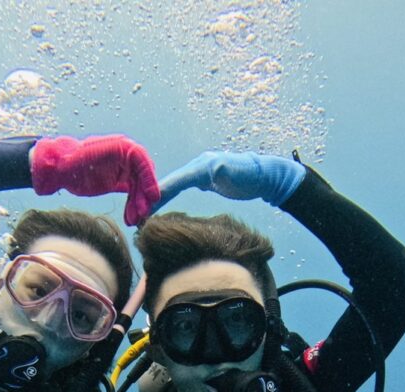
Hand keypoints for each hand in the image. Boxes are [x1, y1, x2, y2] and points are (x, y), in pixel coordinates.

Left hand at [31, 135, 159, 225]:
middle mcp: (125, 157)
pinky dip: (132, 207)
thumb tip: (115, 158)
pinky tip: (129, 219)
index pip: (141, 159)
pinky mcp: (120, 182)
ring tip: (133, 221)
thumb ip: (101, 158)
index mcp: (119, 146)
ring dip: (138, 205)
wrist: (62, 171)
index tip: (152, 196)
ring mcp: (124, 169)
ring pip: (139, 188)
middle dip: (143, 196)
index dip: (148, 178)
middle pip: (142, 177)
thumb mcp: (81, 160)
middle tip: (142, 214)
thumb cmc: (70, 162)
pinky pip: (132, 194)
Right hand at [154, 150, 304, 210]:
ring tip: (144, 212)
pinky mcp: (205, 180)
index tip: (145, 207)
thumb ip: (215, 171)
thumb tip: (203, 170)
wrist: (266, 176)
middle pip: (170, 182)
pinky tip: (162, 206)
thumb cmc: (250, 174)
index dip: (159, 193)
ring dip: (159, 198)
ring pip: (174, 186)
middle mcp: (198, 166)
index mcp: (201, 165)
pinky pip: (181, 188)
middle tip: (138, 213)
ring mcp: (201, 173)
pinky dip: (169, 196)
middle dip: (153, 196)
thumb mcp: (231, 171)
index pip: (175, 180)